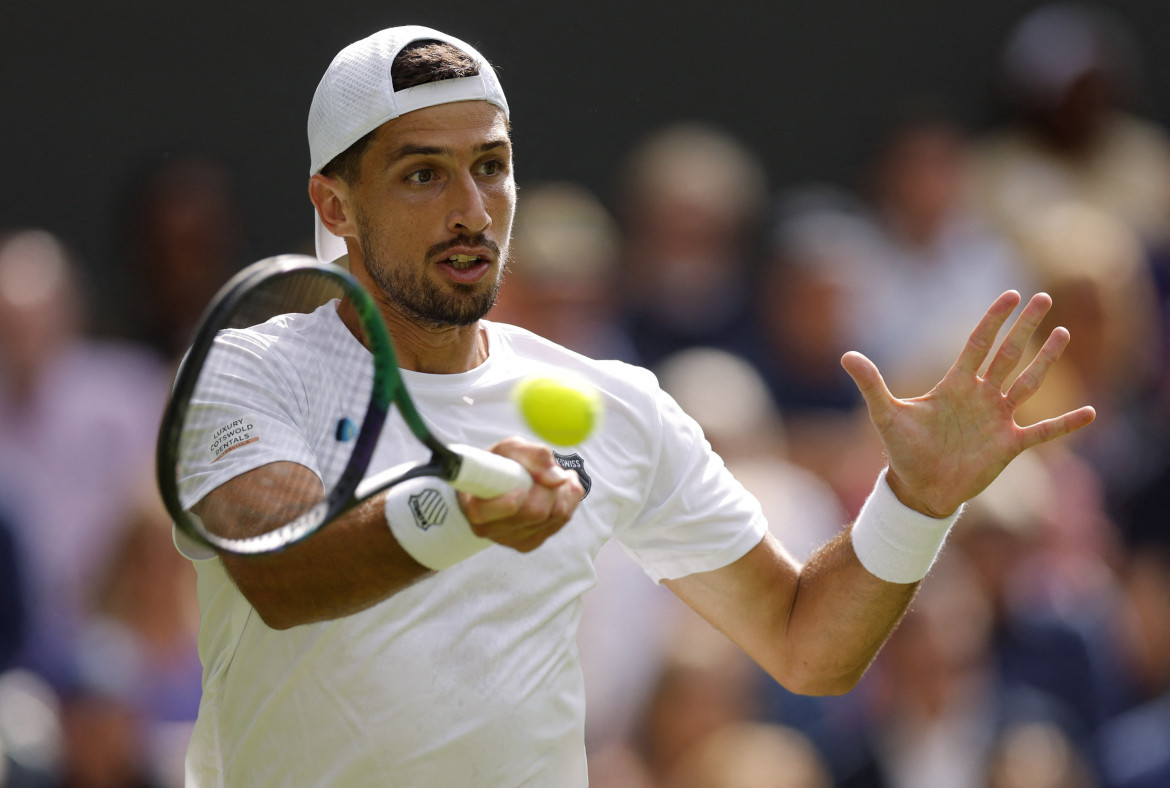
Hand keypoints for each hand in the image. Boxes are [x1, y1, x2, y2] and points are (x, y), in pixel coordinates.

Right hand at [458, 437, 582, 551]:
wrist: (497, 481)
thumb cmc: (499, 464)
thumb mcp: (509, 448)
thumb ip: (531, 455)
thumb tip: (558, 478)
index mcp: (475, 507)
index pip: (497, 513)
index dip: (514, 501)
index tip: (522, 487)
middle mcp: (490, 530)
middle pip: (536, 513)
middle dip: (548, 487)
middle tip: (547, 470)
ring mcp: (512, 540)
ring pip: (555, 516)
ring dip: (561, 490)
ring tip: (550, 476)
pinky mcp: (531, 542)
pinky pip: (563, 519)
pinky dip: (567, 498)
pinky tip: (556, 488)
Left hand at [841, 291, 1095, 516]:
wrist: (918, 489)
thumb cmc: (903, 451)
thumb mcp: (885, 415)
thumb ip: (871, 384)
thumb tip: (845, 356)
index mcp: (955, 385)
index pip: (978, 343)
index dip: (994, 319)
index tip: (1011, 295)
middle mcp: (981, 396)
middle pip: (1008, 354)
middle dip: (1026, 327)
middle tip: (1044, 298)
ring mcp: (997, 419)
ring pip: (1027, 383)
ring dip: (1046, 361)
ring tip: (1064, 333)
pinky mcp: (1009, 445)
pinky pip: (1043, 432)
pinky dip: (1065, 424)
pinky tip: (1090, 413)